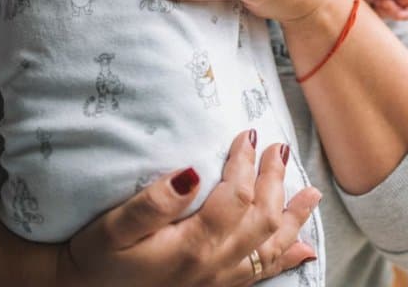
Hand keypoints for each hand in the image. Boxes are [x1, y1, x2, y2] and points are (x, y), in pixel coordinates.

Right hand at [57, 130, 319, 285]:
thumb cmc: (95, 258)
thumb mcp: (113, 228)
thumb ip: (153, 202)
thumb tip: (190, 172)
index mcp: (194, 246)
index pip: (237, 197)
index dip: (246, 163)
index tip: (246, 135)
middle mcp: (215, 266)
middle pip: (263, 218)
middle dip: (275, 180)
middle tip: (278, 148)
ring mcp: (220, 281)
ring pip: (270, 248)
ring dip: (293, 217)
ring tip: (312, 193)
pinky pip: (262, 274)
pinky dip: (286, 258)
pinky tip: (304, 251)